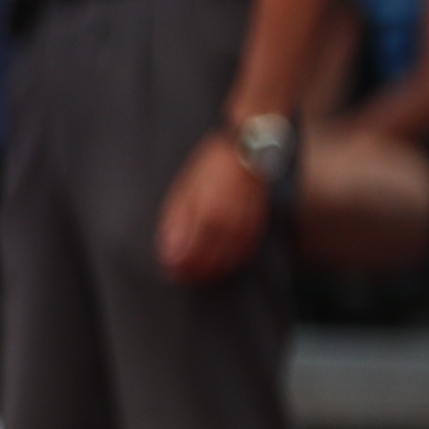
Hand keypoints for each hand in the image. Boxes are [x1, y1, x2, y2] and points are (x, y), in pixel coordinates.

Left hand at [156, 135, 271, 282]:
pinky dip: (236, 260)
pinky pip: (248, 247)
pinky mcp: (258, 220)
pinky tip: (226, 265)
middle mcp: (228, 222)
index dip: (181, 263)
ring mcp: (245, 222)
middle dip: (195, 270)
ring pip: (230, 255)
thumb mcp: (185, 189)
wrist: (246, 149)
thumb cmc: (211, 167)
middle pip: (211, 256)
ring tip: (201, 277)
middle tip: (182, 278)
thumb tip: (170, 247)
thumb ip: (178, 219)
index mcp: (206, 213)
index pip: (192, 249)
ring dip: (215, 269)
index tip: (171, 271)